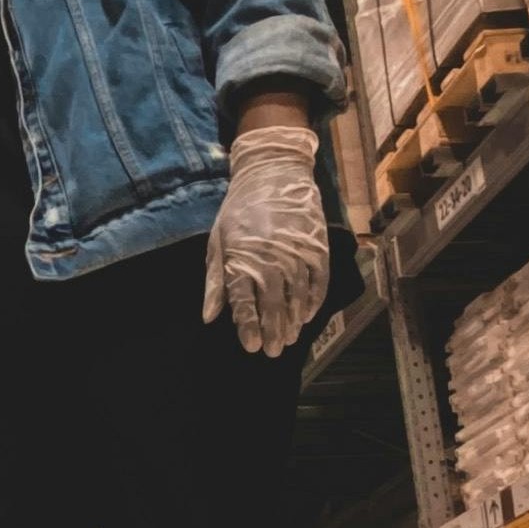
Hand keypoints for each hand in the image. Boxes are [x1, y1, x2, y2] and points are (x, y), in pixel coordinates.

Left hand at [202, 126, 327, 357]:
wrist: (273, 175)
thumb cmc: (238, 211)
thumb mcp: (217, 242)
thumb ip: (215, 282)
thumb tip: (210, 317)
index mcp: (240, 258)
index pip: (244, 301)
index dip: (248, 326)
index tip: (251, 347)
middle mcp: (269, 259)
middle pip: (272, 305)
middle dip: (272, 332)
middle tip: (272, 352)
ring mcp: (296, 254)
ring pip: (297, 298)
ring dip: (293, 322)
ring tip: (288, 340)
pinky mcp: (317, 248)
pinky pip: (318, 282)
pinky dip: (314, 302)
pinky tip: (307, 316)